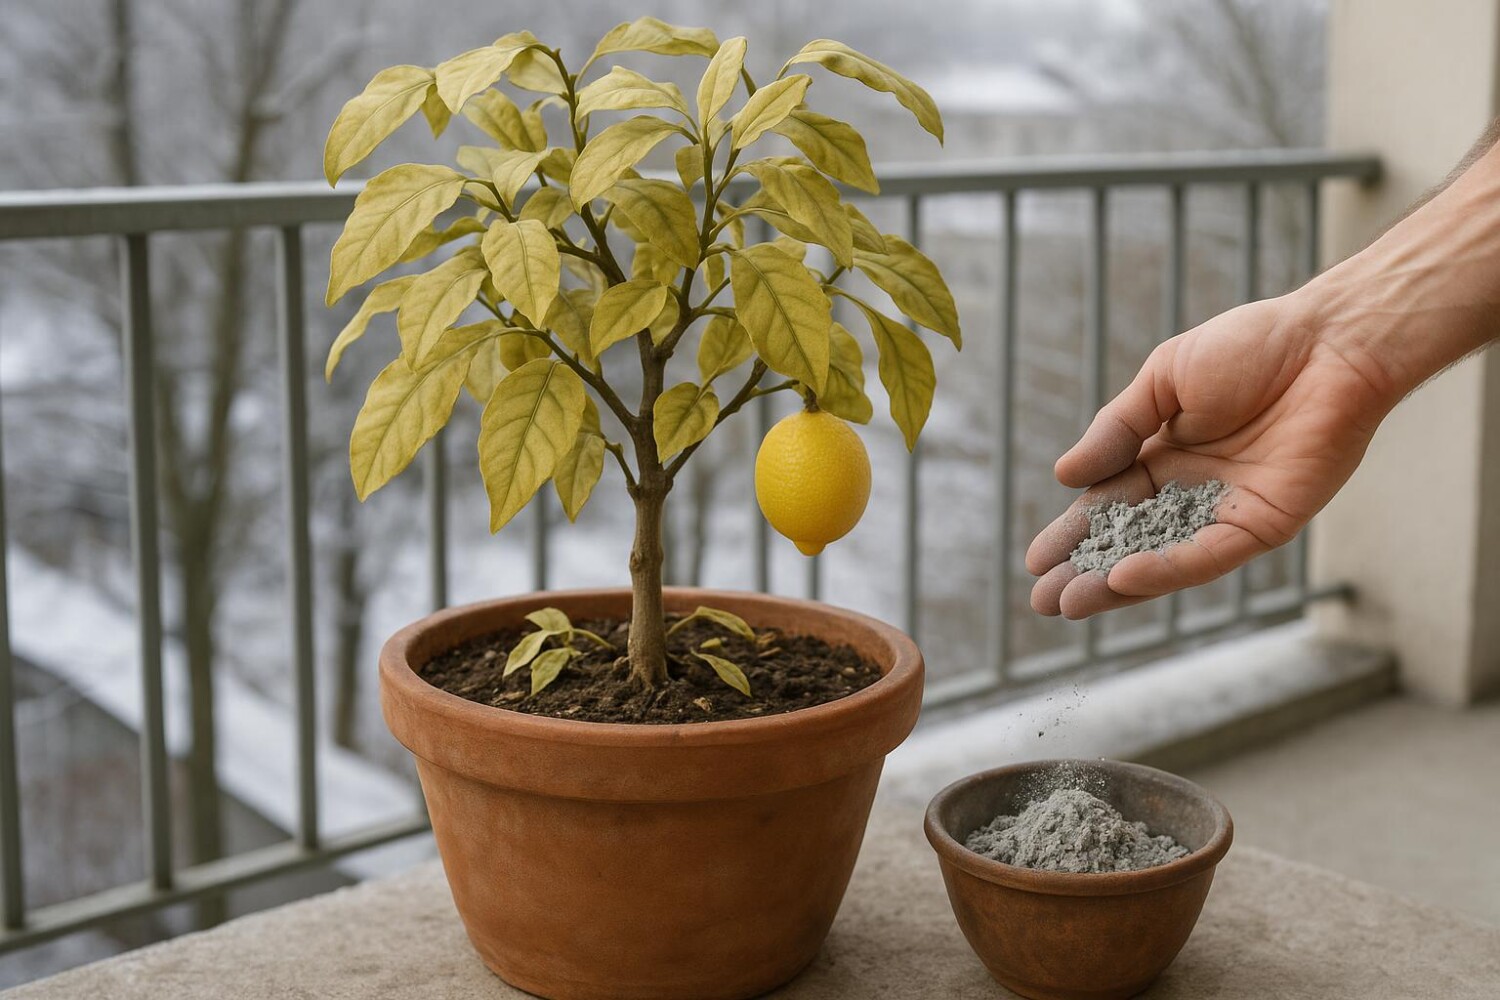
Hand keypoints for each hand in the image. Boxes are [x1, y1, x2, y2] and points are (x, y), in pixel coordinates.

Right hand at [1026, 291, 1398, 618]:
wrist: (1329, 342)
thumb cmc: (1251, 347)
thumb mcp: (1162, 380)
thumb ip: (1116, 430)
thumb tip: (1063, 476)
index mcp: (1163, 456)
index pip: (1108, 506)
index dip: (1072, 534)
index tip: (1034, 561)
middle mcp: (1192, 492)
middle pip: (1129, 542)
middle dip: (1084, 573)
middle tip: (1041, 602)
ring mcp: (1227, 512)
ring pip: (1162, 560)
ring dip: (1116, 585)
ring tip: (1068, 604)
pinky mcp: (1263, 524)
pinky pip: (1208, 555)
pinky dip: (1166, 570)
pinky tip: (1124, 578)